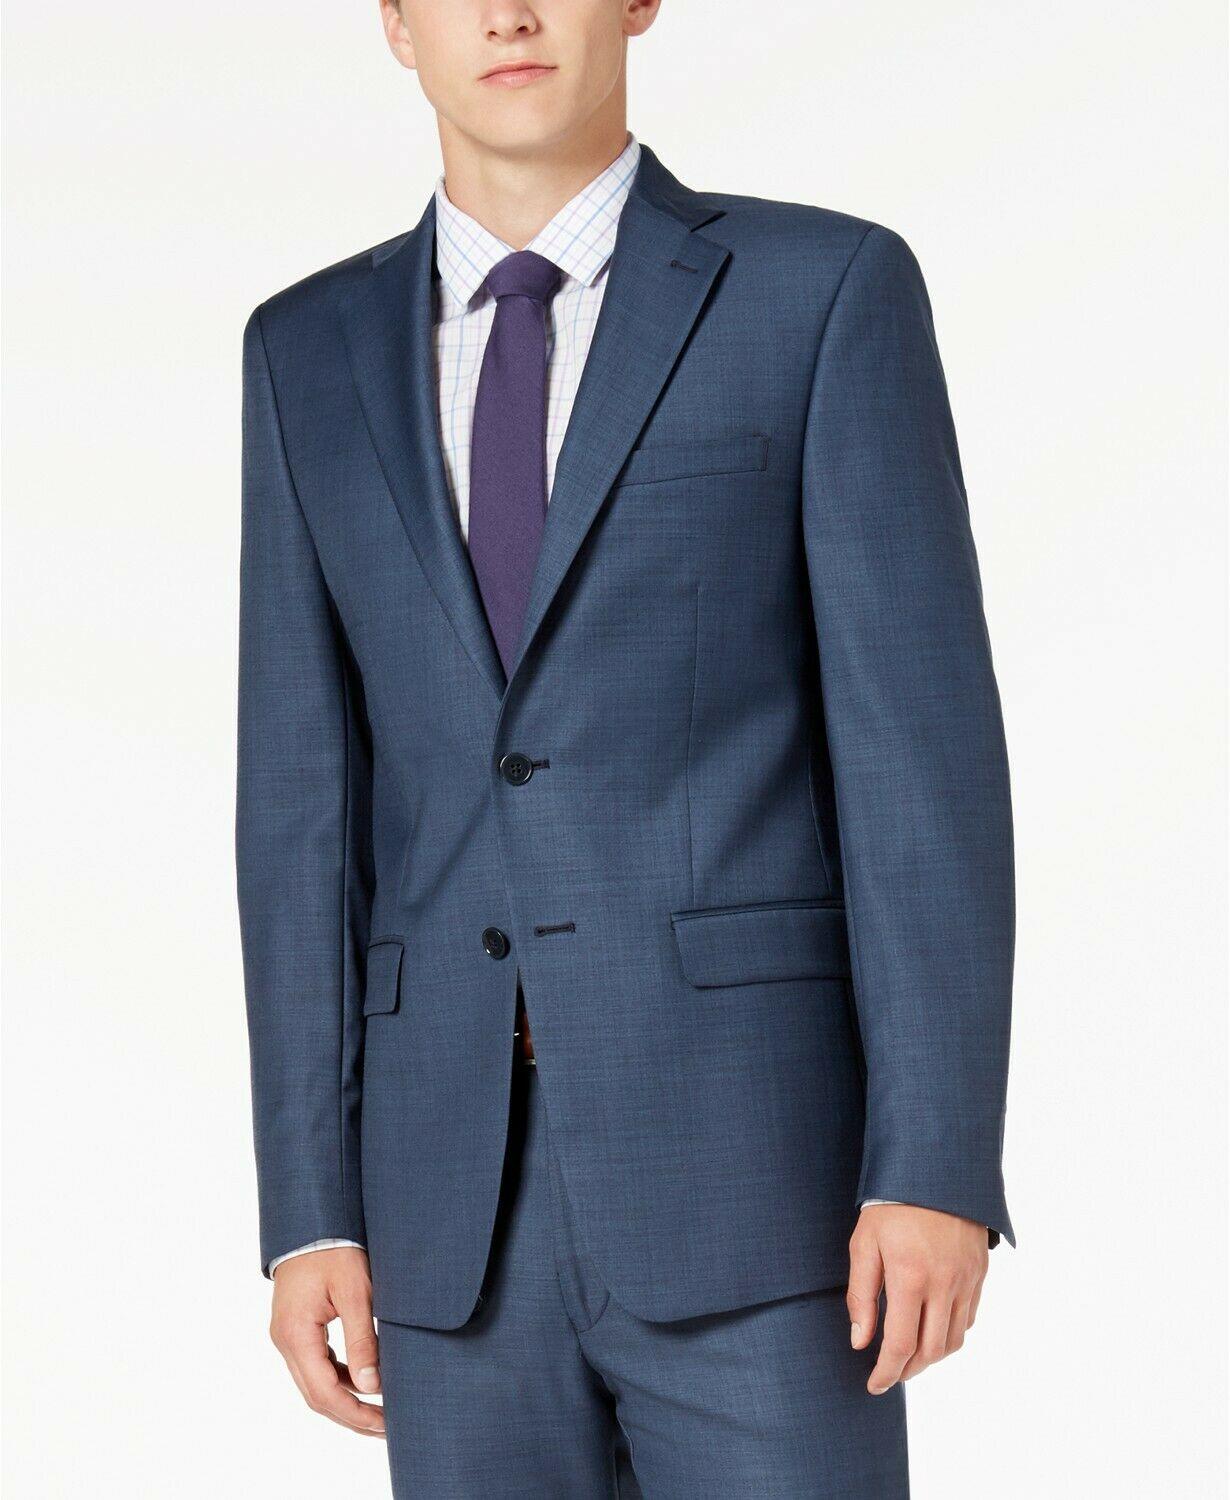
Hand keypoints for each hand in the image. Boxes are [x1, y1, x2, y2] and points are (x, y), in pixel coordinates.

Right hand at [270, 1246, 385, 1436]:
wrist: (313, 1220)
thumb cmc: (335, 1249)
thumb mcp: (356, 1291)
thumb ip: (363, 1340)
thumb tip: (373, 1386)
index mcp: (296, 1334)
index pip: (324, 1392)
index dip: (355, 1414)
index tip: (385, 1423)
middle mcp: (285, 1341)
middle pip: (316, 1395)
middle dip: (352, 1415)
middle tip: (387, 1426)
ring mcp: (288, 1335)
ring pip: (315, 1383)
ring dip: (346, 1399)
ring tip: (381, 1410)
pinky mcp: (297, 1328)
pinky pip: (317, 1364)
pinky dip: (340, 1377)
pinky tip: (365, 1379)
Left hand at [847, 1204, 987, 1395]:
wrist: (934, 1169)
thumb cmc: (891, 1205)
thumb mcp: (864, 1244)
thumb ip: (861, 1296)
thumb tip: (860, 1342)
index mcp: (910, 1277)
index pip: (901, 1345)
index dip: (886, 1372)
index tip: (874, 1384)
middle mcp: (944, 1284)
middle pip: (931, 1352)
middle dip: (908, 1371)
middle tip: (890, 1374)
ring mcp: (967, 1280)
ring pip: (953, 1340)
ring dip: (931, 1357)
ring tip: (909, 1357)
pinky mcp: (979, 1272)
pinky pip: (969, 1318)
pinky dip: (950, 1334)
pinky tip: (932, 1330)